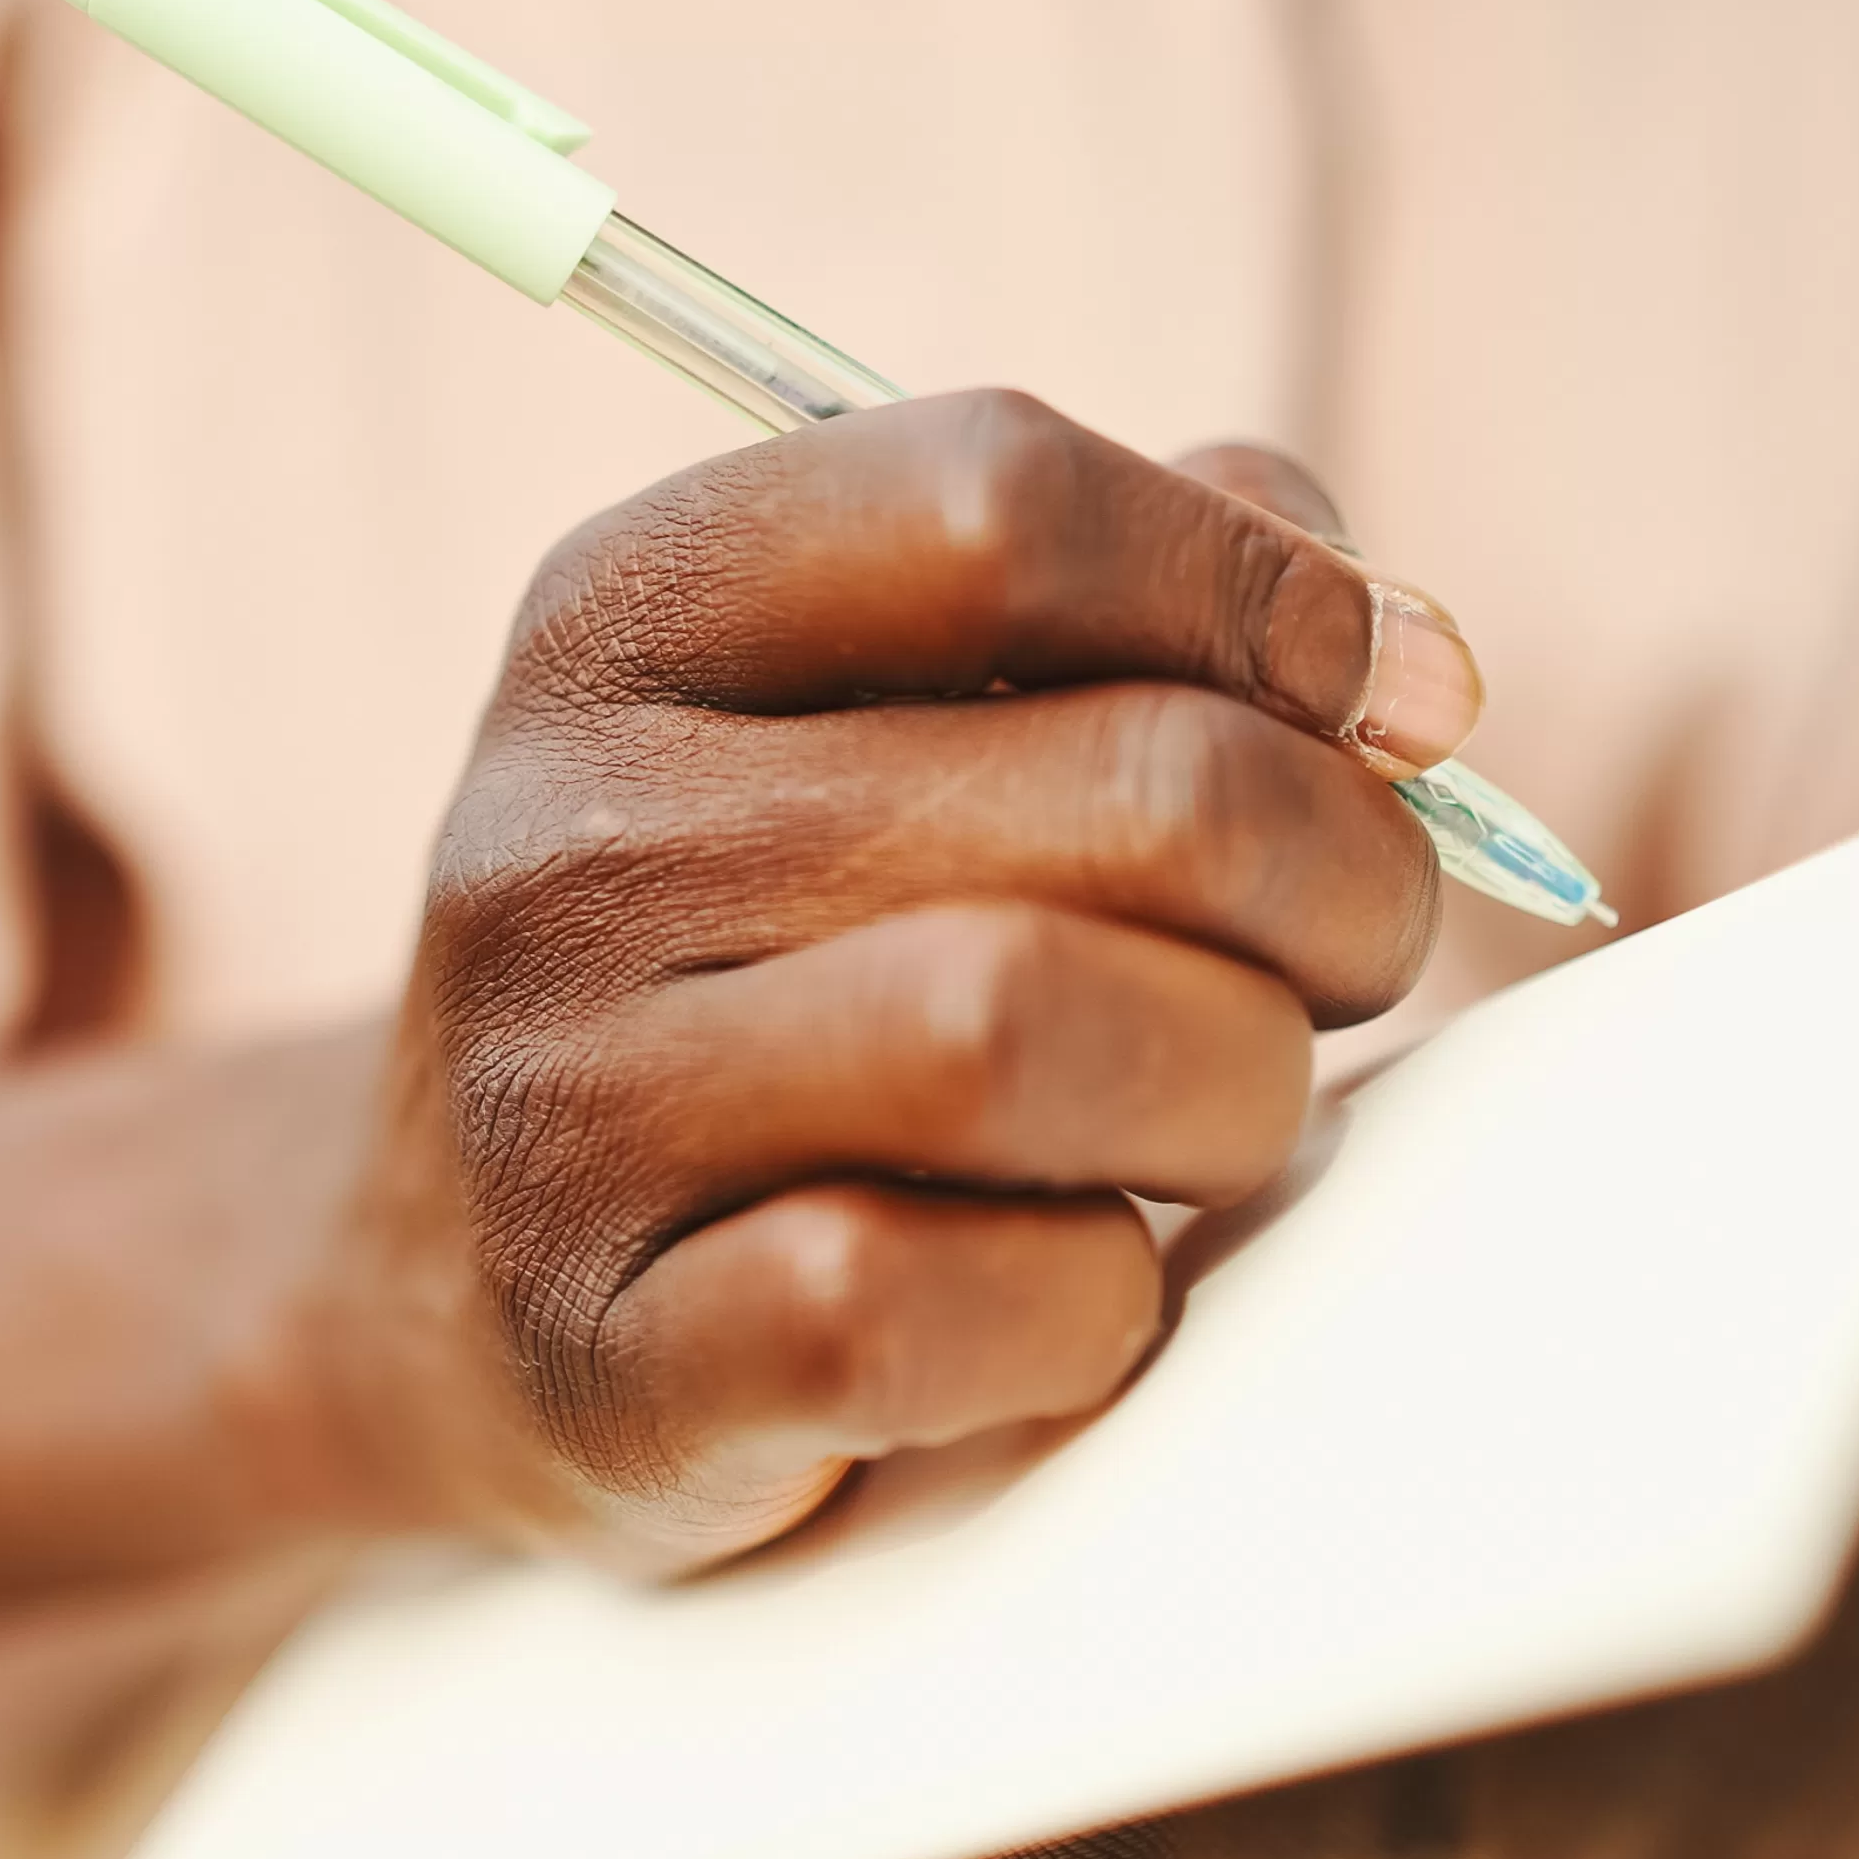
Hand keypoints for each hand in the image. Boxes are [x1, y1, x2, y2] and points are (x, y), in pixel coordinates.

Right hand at [292, 390, 1479, 1571]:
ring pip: (1037, 1030)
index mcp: (627, 618)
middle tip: (1345, 956)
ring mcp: (568, 1105)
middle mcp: (567, 837)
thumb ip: (1128, 610)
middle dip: (1338, 879)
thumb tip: (1407, 655)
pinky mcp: (615, 1362)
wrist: (451, 1307)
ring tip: (1214, 1113)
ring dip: (1233, 1088)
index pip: (1002, 497)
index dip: (1263, 592)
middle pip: (1130, 787)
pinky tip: (1070, 1284)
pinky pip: (953, 1301)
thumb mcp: (862, 726)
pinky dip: (1090, 1304)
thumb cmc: (763, 979)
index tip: (1374, 703)